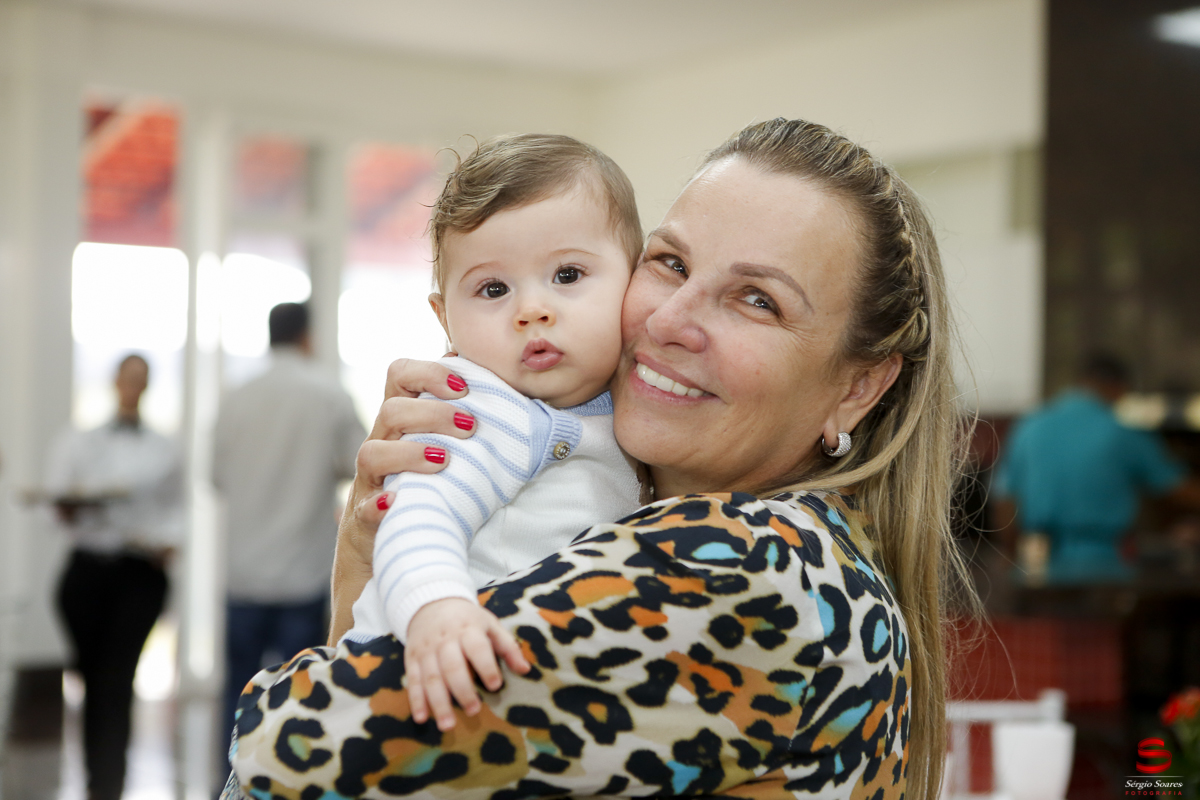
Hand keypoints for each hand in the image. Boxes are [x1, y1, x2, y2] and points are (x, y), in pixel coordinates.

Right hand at [329, 358, 474, 643]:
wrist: (394, 542)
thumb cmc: (430, 483)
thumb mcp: (447, 444)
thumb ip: (469, 413)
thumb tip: (514, 383)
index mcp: (403, 420)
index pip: (401, 374)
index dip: (429, 372)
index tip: (466, 387)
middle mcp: (383, 443)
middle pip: (391, 410)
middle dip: (432, 413)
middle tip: (470, 427)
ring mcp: (371, 481)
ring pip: (371, 453)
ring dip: (408, 453)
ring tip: (444, 461)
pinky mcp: (366, 519)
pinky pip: (362, 510)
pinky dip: (378, 506)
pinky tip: (395, 503)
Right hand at [404, 598, 530, 730]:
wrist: (431, 602)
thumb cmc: (467, 619)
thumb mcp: (490, 624)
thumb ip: (507, 647)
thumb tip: (525, 670)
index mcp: (468, 629)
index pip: (477, 648)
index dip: (486, 666)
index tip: (495, 685)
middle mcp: (445, 640)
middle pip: (452, 666)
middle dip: (462, 690)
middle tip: (474, 711)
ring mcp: (426, 650)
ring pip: (431, 677)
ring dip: (438, 702)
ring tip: (448, 725)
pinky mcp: (411, 658)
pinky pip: (413, 680)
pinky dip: (416, 700)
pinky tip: (422, 718)